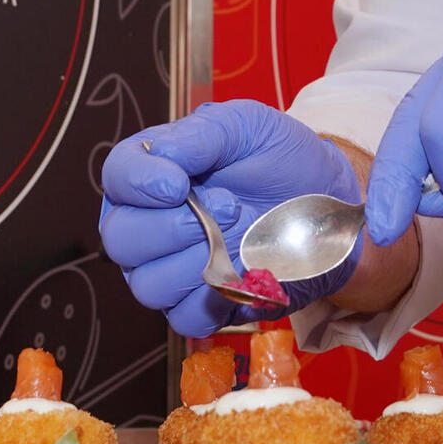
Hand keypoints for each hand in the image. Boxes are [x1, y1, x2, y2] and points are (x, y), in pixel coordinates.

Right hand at [99, 100, 360, 335]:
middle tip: (229, 206)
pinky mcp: (198, 307)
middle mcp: (147, 222)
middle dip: (175, 225)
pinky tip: (245, 267)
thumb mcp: (246, 125)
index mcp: (152, 170)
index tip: (179, 184)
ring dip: (200, 260)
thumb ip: (201, 135)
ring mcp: (167, 269)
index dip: (139, 183)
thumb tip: (162, 155)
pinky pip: (184, 318)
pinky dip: (217, 297)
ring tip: (243, 233)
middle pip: (122, 239)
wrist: (325, 202)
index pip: (117, 176)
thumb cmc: (280, 157)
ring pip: (148, 284)